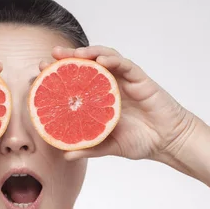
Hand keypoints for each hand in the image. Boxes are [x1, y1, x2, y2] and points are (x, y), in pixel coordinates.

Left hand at [41, 45, 197, 161]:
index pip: (77, 82)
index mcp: (101, 98)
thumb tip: (65, 155)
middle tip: (49, 57)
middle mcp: (111, 85)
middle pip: (86, 65)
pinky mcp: (140, 78)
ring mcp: (125, 80)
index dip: (60, 76)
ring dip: (87, 53)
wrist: (168, 142)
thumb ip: (89, 147)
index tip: (41, 75)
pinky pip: (124, 64)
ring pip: (104, 58)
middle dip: (67, 58)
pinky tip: (100, 60)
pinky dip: (112, 59)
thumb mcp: (110, 146)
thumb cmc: (141, 141)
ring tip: (71, 54)